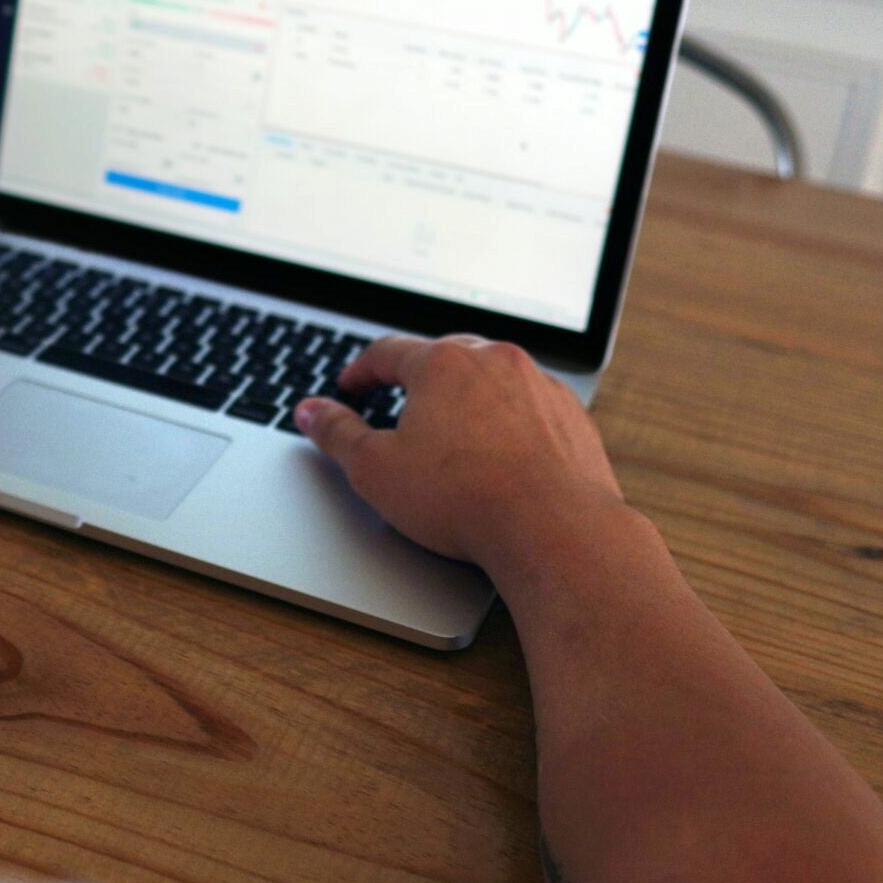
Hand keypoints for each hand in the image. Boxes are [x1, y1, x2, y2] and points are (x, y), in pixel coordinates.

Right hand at [292, 334, 624, 571]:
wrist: (554, 530)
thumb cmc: (464, 500)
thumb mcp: (376, 469)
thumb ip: (337, 433)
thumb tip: (311, 412)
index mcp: (443, 363)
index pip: (388, 352)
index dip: (361, 371)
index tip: (352, 386)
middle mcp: (495, 360)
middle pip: (444, 356)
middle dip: (418, 377)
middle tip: (399, 400)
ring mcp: (540, 386)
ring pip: (492, 378)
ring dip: (468, 396)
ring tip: (451, 431)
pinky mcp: (571, 416)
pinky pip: (530, 406)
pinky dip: (510, 420)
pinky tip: (500, 454)